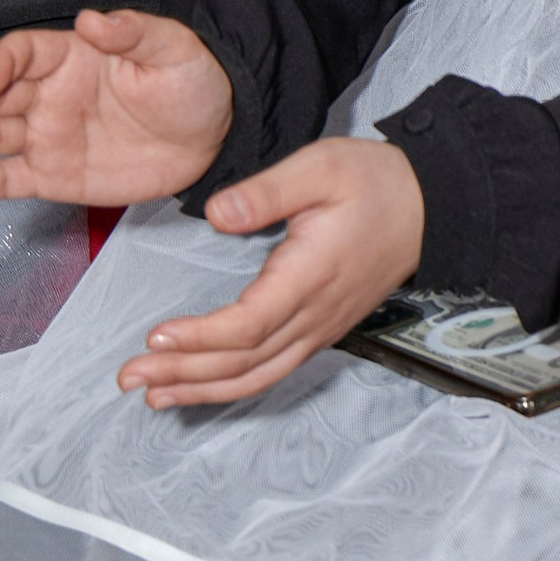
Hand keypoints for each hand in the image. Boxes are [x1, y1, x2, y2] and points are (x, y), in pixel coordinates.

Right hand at [0, 10, 235, 205]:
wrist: (212, 138)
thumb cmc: (191, 83)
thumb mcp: (172, 48)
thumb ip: (133, 32)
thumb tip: (93, 19)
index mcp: (73, 57)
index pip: (22, 53)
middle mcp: (50, 95)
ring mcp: (47, 136)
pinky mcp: (53, 175)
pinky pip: (9, 179)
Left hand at [119, 136, 426, 412]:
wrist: (431, 205)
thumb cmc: (376, 182)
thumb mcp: (322, 166)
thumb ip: (267, 190)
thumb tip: (217, 214)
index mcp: (312, 275)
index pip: (249, 324)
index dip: (201, 338)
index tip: (156, 335)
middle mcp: (316, 314)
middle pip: (244, 361)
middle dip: (183, 372)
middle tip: (128, 376)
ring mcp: (321, 329)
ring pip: (257, 377)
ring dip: (202, 389)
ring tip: (152, 394)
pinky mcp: (321, 330)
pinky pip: (271, 372)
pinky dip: (230, 386)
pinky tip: (199, 385)